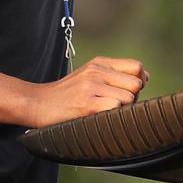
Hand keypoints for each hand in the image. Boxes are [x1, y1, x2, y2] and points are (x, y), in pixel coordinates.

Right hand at [25, 56, 148, 127]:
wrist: (37, 103)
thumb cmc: (67, 95)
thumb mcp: (89, 76)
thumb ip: (114, 75)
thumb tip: (144, 79)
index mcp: (100, 63)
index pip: (137, 67)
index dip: (139, 81)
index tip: (129, 92)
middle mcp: (97, 71)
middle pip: (137, 83)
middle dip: (133, 98)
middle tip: (117, 106)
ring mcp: (91, 87)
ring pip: (129, 98)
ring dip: (123, 110)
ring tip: (106, 113)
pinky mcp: (86, 104)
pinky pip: (115, 108)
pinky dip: (113, 117)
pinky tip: (100, 118)